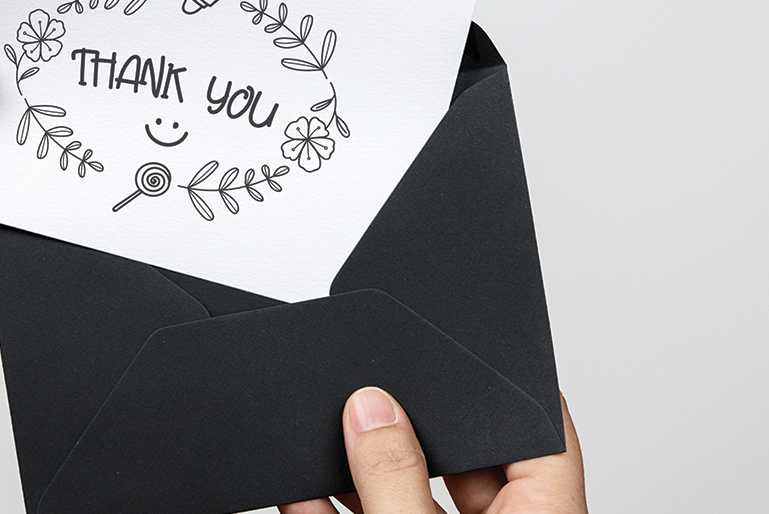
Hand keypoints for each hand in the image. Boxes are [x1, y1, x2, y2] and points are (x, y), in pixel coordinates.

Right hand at [281, 389, 586, 513]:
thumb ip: (396, 482)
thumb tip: (371, 412)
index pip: (543, 439)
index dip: (510, 388)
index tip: (474, 346)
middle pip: (464, 463)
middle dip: (411, 424)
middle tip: (372, 391)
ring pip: (408, 498)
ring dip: (362, 470)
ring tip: (325, 432)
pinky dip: (332, 511)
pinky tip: (300, 492)